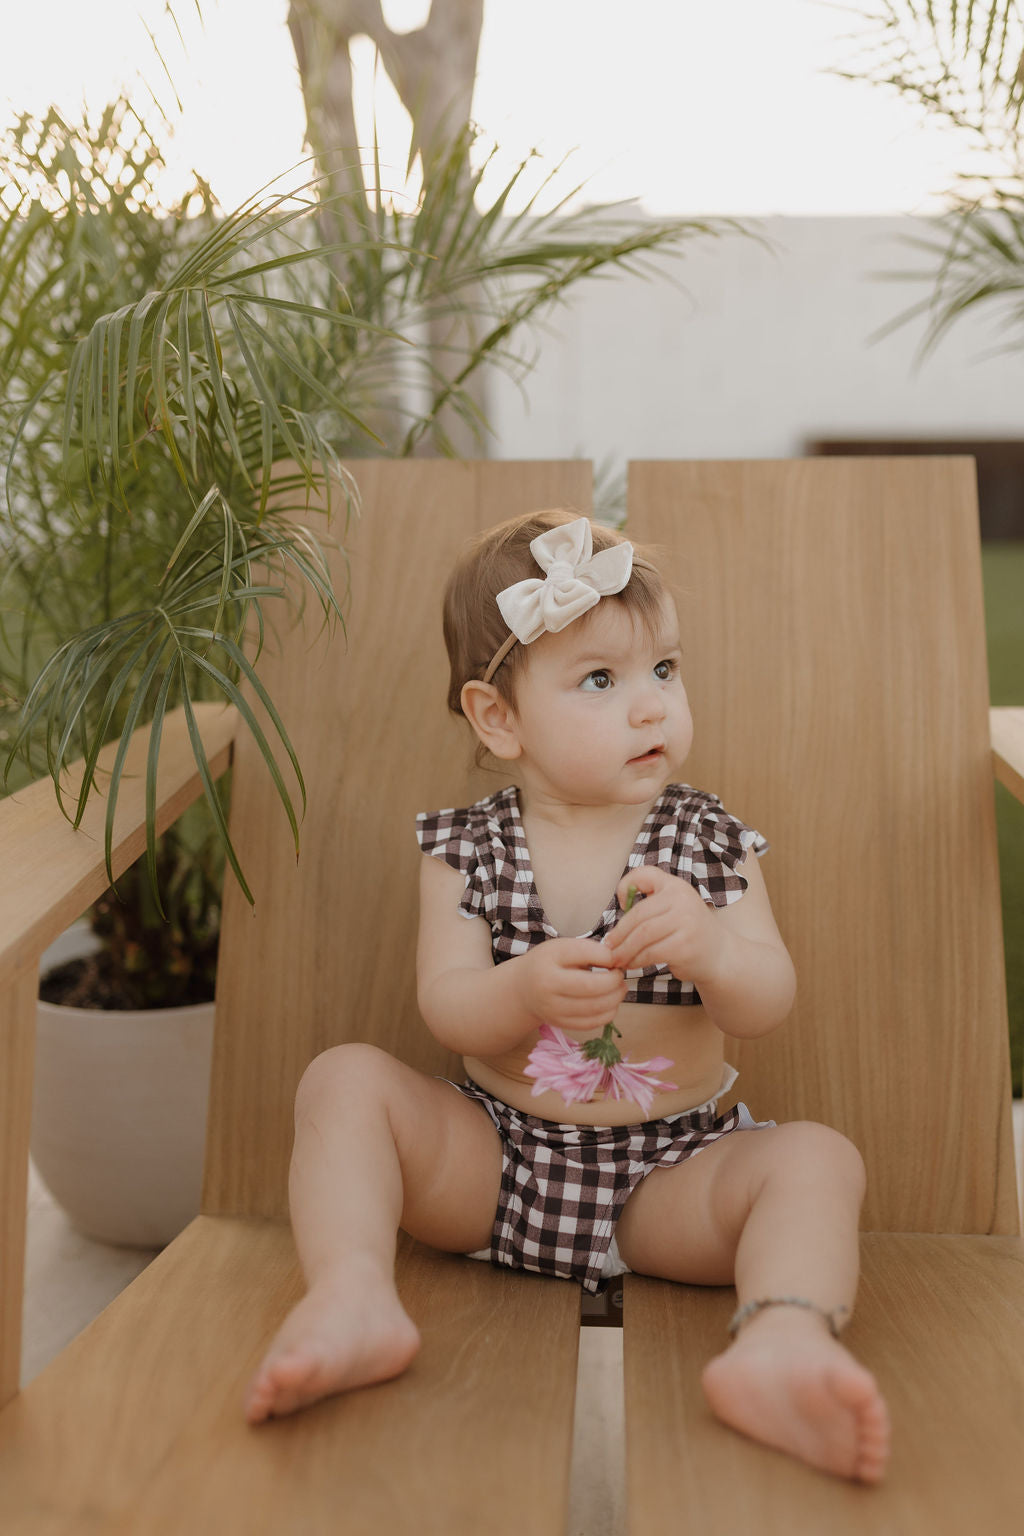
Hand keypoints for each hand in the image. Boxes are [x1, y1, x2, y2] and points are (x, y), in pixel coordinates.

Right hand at [516, 938, 627, 1034]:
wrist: (524, 988)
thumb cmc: (549, 963)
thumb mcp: (563, 947)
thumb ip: (589, 951)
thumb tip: (617, 961)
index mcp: (548, 960)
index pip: (584, 954)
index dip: (607, 956)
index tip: (614, 957)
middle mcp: (547, 986)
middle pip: (591, 986)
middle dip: (614, 980)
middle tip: (620, 975)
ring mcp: (552, 1008)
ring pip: (595, 1007)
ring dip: (616, 997)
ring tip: (620, 988)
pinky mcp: (560, 1024)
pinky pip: (592, 1022)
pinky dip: (608, 1012)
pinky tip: (611, 1002)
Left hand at [604, 866, 726, 985]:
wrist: (720, 954)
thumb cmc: (688, 931)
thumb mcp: (674, 907)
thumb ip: (650, 903)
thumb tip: (617, 913)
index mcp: (676, 886)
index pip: (644, 874)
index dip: (625, 885)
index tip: (620, 904)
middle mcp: (682, 900)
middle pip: (638, 915)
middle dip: (619, 933)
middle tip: (608, 947)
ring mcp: (685, 923)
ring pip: (642, 936)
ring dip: (624, 950)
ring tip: (616, 959)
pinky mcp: (684, 946)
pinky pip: (650, 953)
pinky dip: (636, 960)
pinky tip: (631, 964)